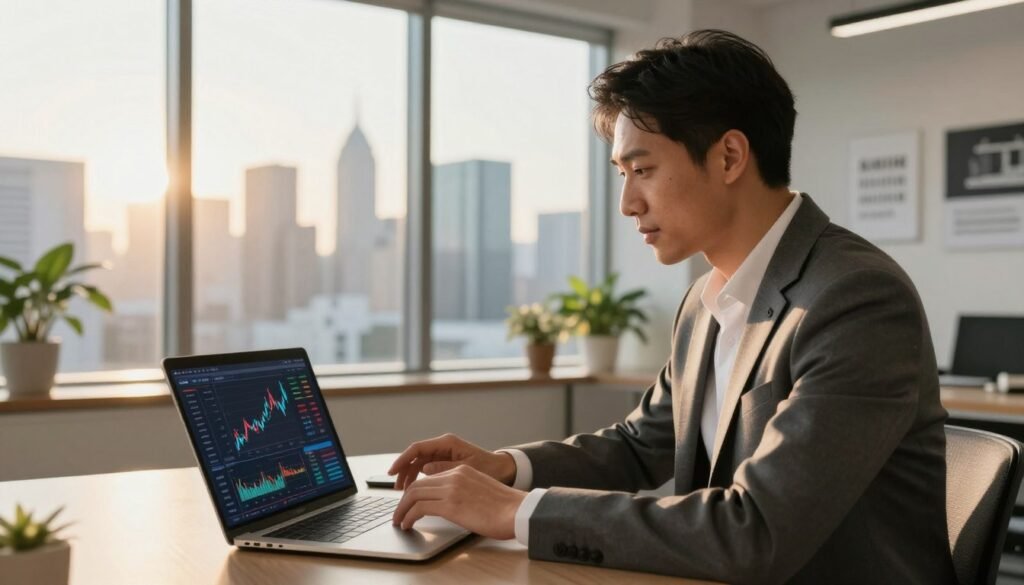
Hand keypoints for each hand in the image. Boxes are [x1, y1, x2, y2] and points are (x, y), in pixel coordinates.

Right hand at [387, 433, 516, 489]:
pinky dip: (419, 479)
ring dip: (410, 476)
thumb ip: (445, 468)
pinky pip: (426, 469)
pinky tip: (415, 491)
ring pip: (419, 463)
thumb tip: (424, 469)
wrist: (505, 470)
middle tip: (397, 488)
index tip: (392, 472)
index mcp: (448, 443)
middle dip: (403, 471)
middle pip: (415, 456)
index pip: (417, 448)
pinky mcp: (446, 463)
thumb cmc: (490, 468)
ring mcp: (444, 454)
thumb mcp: (467, 469)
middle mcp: (443, 446)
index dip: (402, 460)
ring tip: (403, 493)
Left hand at [391, 464, 525, 539]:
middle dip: (403, 501)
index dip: (415, 492)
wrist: (517, 511)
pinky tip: (407, 524)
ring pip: (414, 494)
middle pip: (418, 484)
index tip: (409, 504)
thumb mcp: (480, 490)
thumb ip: (462, 491)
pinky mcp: (450, 504)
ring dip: (402, 510)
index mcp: (462, 470)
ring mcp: (451, 488)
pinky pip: (419, 508)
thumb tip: (449, 505)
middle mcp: (454, 475)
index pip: (429, 477)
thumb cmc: (505, 508)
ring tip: (399, 521)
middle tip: (398, 514)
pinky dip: (408, 516)